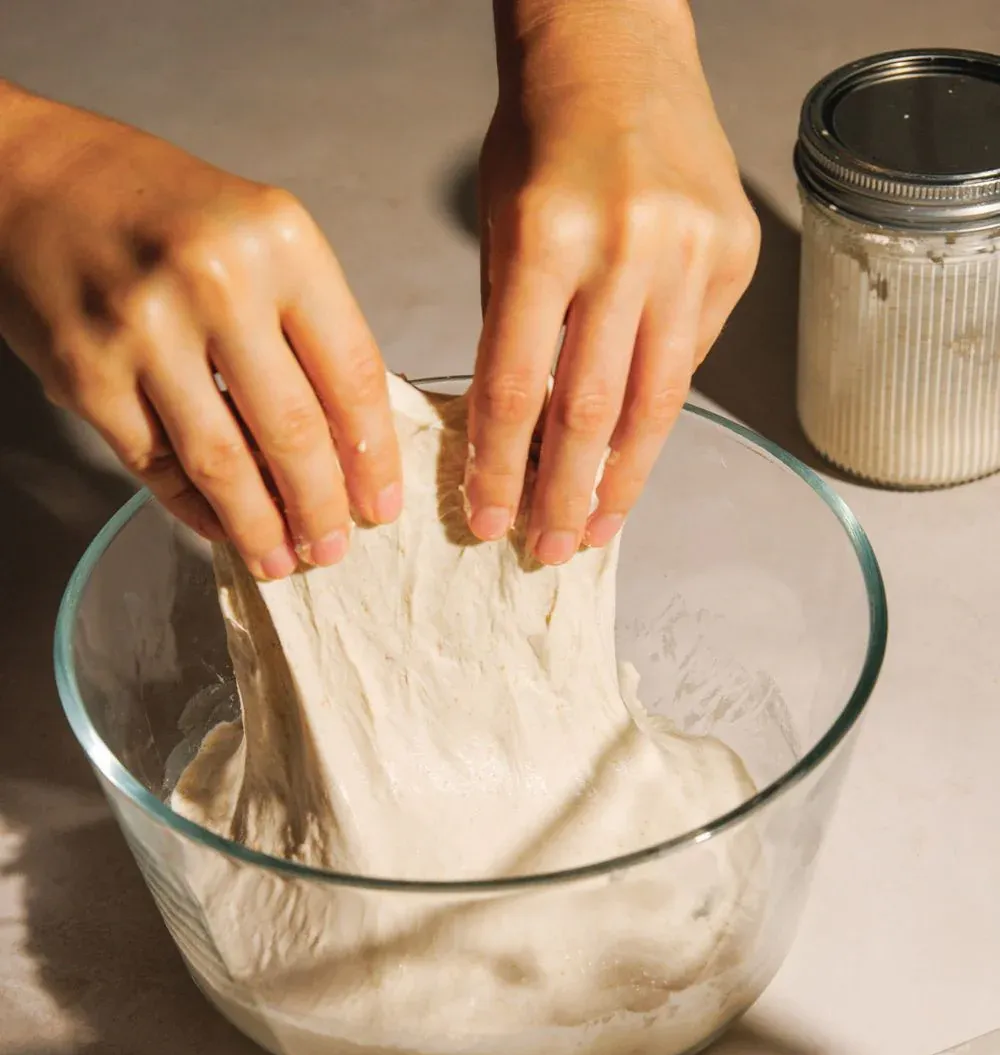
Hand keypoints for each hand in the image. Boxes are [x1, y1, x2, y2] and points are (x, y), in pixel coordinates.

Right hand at [0, 84, 400, 577]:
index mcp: (278, 240)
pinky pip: (157, 465)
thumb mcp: (255, 235)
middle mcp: (215, 280)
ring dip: (259, 527)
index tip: (380, 505)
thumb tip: (346, 447)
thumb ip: (303, 326)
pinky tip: (221, 525)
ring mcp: (144, 330)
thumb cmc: (155, 209)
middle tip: (332, 549)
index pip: (352, 374)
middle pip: (292, 431)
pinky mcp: (86, 374)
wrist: (32, 179)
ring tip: (281, 559)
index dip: (373, 456)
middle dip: (320, 509)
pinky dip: (195, 507)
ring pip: (223, 465)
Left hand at [467, 0, 758, 563]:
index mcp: (545, 235)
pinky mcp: (733, 255)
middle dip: (564, 495)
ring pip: (655, 402)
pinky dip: (656, 413)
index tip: (488, 518)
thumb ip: (512, 329)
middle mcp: (626, 246)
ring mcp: (689, 251)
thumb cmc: (542, 134)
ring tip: (596, 528)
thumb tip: (515, 442)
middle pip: (590, 410)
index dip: (499, 467)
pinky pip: (689, 359)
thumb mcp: (498, 225)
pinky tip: (633, 454)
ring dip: (622, 479)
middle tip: (547, 549)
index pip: (514, 385)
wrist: (619, 46)